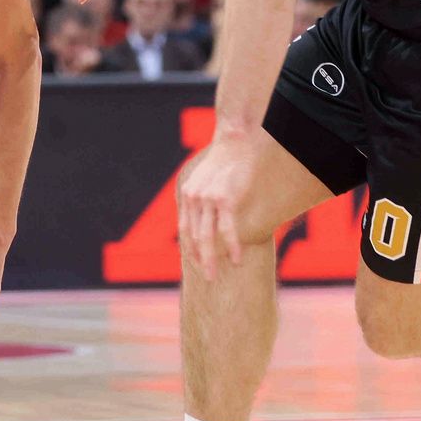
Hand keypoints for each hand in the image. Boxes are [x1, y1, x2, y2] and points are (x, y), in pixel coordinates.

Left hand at [177, 130, 265, 281]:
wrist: (234, 142)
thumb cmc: (224, 161)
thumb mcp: (205, 179)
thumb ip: (202, 196)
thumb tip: (205, 214)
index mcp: (187, 195)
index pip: (184, 230)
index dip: (190, 249)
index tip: (196, 263)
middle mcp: (193, 198)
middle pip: (193, 237)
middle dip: (199, 260)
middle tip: (207, 278)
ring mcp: (207, 199)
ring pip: (206, 237)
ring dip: (211, 259)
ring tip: (215, 275)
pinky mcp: (223, 198)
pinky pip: (226, 228)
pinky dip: (231, 245)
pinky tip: (236, 258)